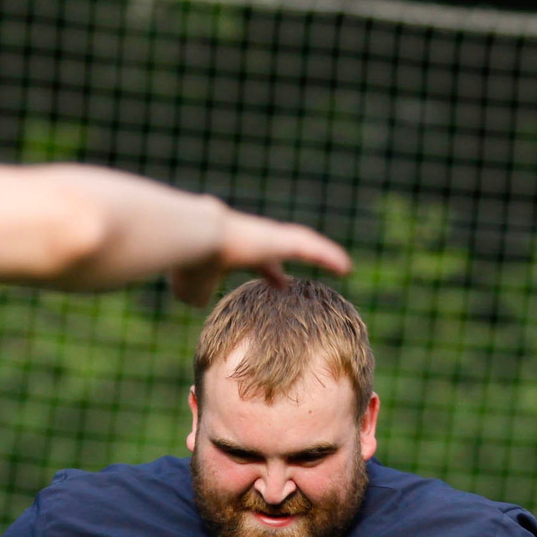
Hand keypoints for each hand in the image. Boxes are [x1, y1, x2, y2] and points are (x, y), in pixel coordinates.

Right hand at [167, 208, 354, 306]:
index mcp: (235, 251)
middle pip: (284, 248)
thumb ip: (197, 296)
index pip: (259, 262)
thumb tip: (198, 301)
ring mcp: (268, 236)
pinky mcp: (279, 237)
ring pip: (302, 244)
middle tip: (320, 267)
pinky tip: (346, 267)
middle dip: (300, 257)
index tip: (281, 283)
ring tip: (343, 266)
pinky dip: (329, 256)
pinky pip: (311, 247)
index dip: (271, 273)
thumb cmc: (190, 268)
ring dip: (322, 255)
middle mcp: (253, 239)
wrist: (196, 242)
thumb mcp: (191, 291)